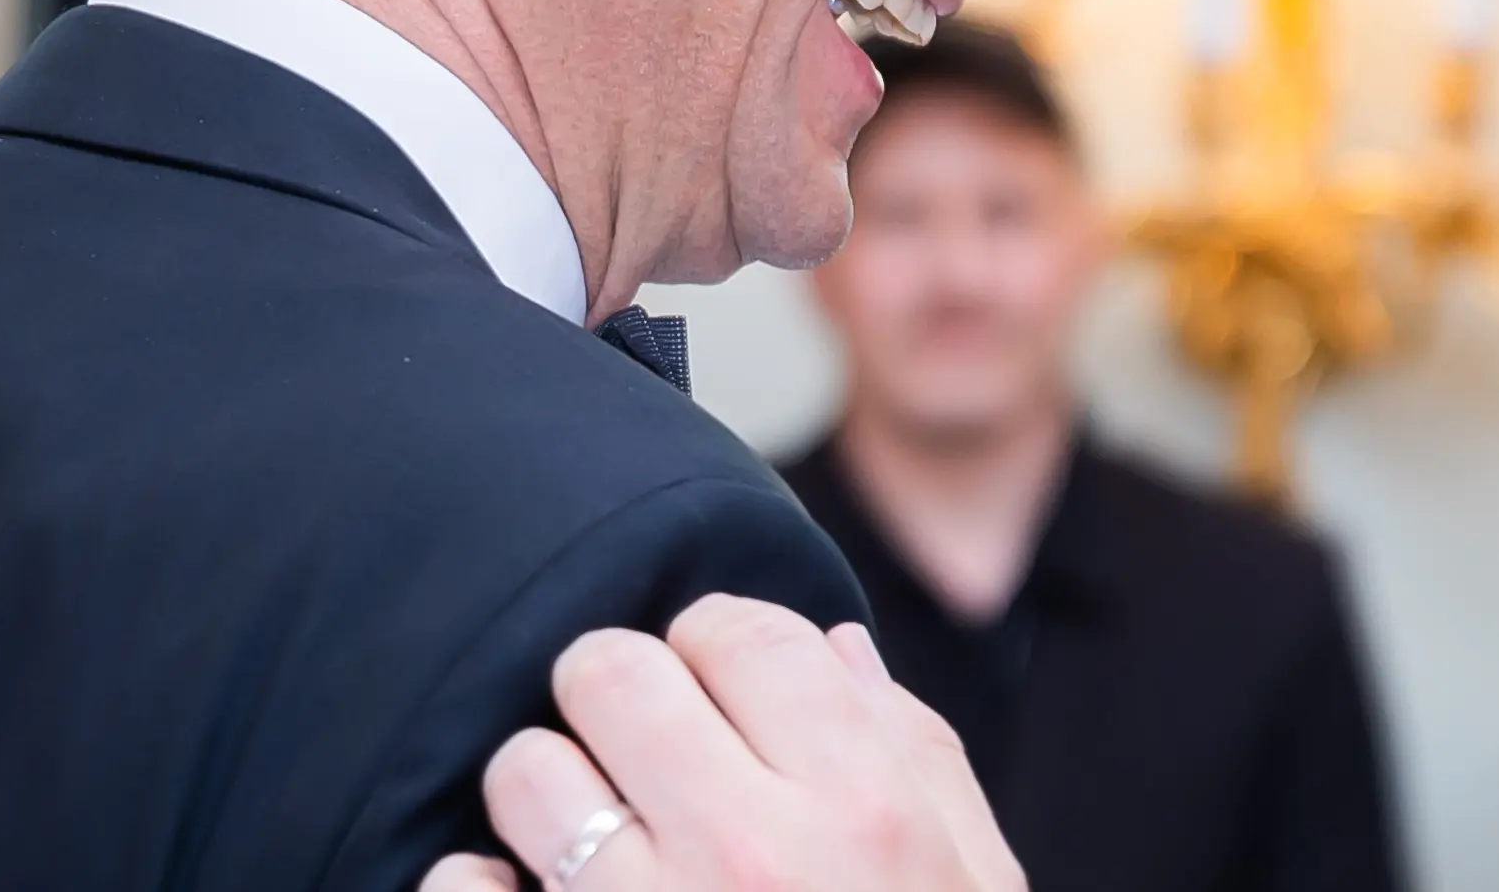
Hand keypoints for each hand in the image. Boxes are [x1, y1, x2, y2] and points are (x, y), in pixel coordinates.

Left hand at [422, 596, 1021, 891]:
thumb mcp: (972, 883)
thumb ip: (915, 754)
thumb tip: (836, 647)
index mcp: (867, 807)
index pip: (740, 632)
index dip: (719, 647)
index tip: (721, 692)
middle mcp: (752, 852)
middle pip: (612, 671)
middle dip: (619, 697)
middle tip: (643, 751)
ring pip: (526, 770)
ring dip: (548, 794)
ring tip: (590, 840)